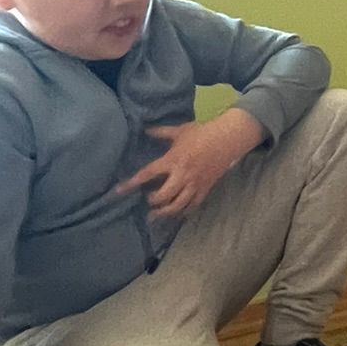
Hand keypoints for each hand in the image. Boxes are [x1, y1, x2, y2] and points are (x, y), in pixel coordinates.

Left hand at [112, 111, 263, 218]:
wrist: (227, 139)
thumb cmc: (202, 133)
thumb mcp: (180, 131)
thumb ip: (161, 132)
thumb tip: (145, 130)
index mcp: (172, 160)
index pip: (148, 173)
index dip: (132, 183)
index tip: (119, 191)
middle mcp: (182, 175)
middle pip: (163, 196)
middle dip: (153, 202)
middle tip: (148, 200)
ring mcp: (194, 184)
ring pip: (178, 205)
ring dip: (166, 212)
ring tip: (157, 215)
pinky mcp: (205, 188)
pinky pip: (193, 205)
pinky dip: (184, 212)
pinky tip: (178, 215)